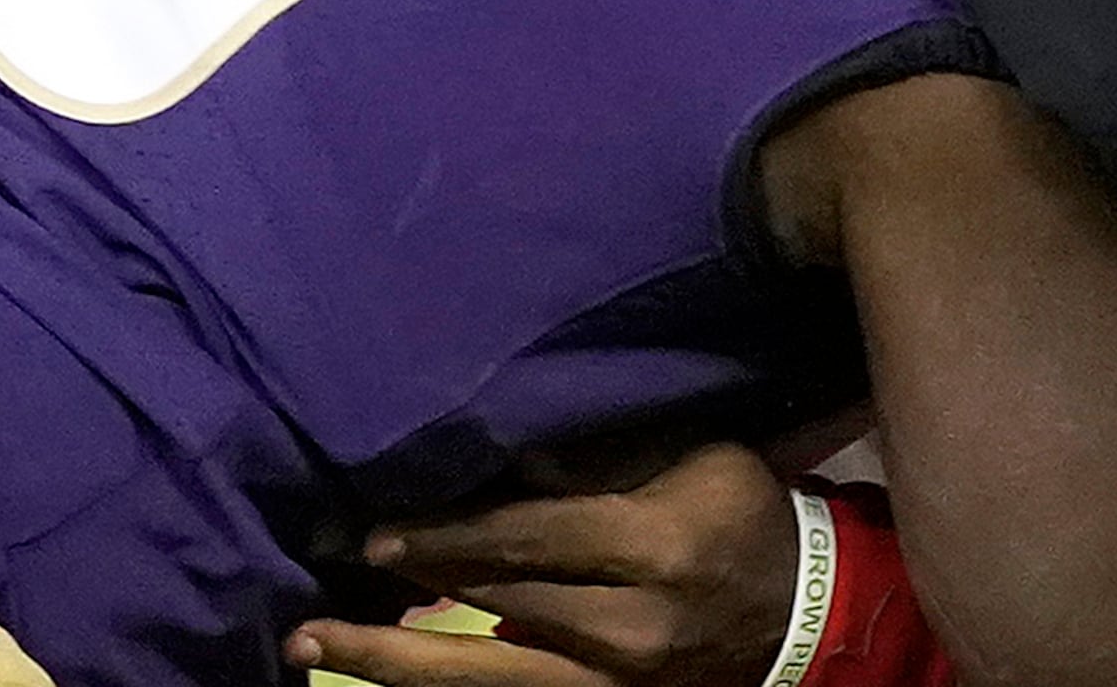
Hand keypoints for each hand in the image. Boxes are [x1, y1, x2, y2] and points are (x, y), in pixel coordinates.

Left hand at [287, 444, 802, 686]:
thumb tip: (505, 452)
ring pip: (486, 680)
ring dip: (392, 665)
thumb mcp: (694, 460)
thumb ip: (602, 459)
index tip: (373, 538)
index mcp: (651, 550)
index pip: (527, 542)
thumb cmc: (742, 516)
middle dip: (399, 603)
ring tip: (312, 647)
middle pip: (493, 613)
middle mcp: (628, 629)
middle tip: (318, 595)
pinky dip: (447, 685)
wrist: (803, 616)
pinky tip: (386, 674)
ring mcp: (617, 686)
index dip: (446, 540)